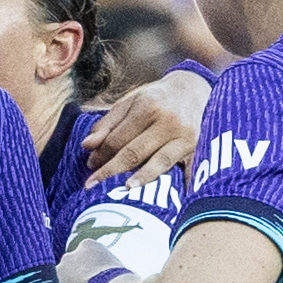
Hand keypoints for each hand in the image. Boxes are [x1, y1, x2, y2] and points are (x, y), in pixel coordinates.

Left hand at [79, 65, 208, 184]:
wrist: (191, 89)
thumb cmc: (154, 98)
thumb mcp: (128, 102)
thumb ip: (107, 124)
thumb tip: (87, 145)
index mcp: (147, 107)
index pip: (118, 138)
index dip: (101, 154)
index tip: (90, 165)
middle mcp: (168, 121)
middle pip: (134, 152)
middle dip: (111, 170)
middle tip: (93, 183)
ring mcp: (184, 135)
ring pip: (158, 162)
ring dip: (140, 179)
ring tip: (124, 189)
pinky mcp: (195, 147)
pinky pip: (181, 168)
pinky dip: (171, 181)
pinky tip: (158, 193)